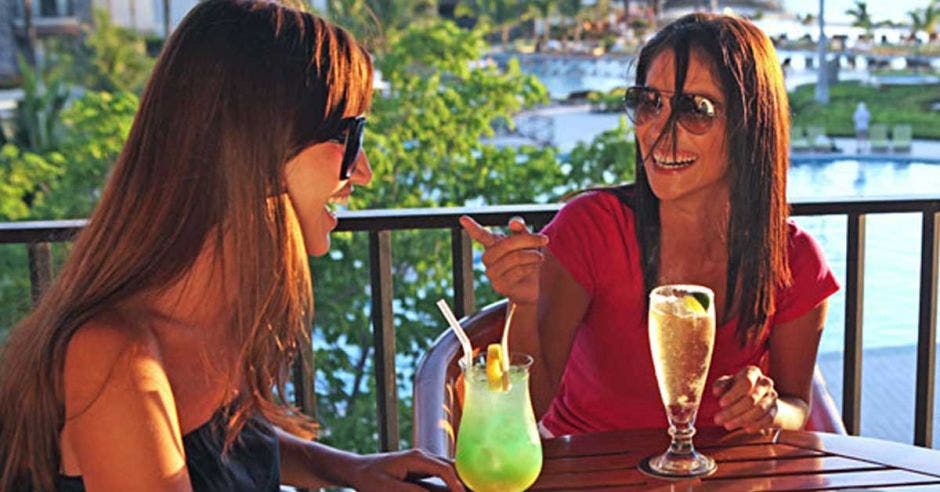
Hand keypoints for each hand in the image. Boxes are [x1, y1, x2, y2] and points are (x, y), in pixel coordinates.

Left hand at [347, 448, 464, 490]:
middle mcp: (422, 456)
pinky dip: (451, 483)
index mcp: (415, 458)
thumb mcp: (388, 489)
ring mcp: (423, 461)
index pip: (444, 469)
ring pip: (449, 470)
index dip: (456, 484)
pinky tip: (456, 489)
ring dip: (459, 481)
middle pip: (451, 467)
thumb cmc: (369, 478)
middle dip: (464, 481)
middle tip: (477, 491)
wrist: (357, 469)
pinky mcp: (421, 468)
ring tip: (471, 489)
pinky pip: (442, 474)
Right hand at [459, 215, 548, 304]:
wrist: (532, 288)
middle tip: (544, 239)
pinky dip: (530, 267)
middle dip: (528, 240)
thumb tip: (513, 221)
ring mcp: (492, 273)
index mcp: (493, 246)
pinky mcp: (500, 286)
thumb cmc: (529, 261)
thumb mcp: (528, 243)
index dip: (472, 227)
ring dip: (532, 255)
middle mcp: (488, 259)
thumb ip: (521, 231)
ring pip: (514, 258)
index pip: (481, 235)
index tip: (462, 218)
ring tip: (540, 257)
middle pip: (506, 244)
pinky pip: (517, 271)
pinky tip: (535, 267)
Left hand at [713, 365, 778, 432]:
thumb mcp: (726, 384)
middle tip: (718, 419)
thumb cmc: (735, 388)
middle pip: (751, 399)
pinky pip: (767, 419)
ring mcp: (772, 396)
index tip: (720, 404)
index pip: (746, 382)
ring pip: (759, 410)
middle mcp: (765, 383)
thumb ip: (720, 385)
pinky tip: (745, 429)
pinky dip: (756, 425)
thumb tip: (717, 391)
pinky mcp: (775, 409)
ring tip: (727, 425)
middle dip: (732, 411)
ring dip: (742, 420)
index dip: (733, 394)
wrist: (755, 398)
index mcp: (753, 372)